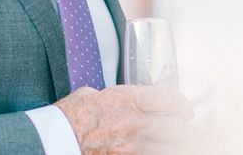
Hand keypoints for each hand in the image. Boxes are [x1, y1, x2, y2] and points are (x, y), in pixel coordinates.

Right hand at [56, 84, 193, 153]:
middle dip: (184, 128)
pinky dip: (159, 152)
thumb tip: (118, 98)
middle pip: (176, 126)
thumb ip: (112, 95)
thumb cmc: (70, 116)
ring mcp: (132, 147)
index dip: (182, 103)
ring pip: (170, 147)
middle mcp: (134, 122)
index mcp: (126, 99)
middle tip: (186, 128)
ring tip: (178, 143)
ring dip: (176, 144)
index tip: (185, 108)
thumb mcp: (91, 93)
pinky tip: (160, 150)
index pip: (167, 98)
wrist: (57, 138)